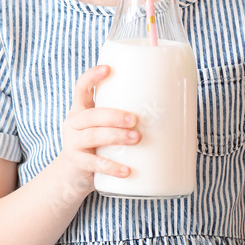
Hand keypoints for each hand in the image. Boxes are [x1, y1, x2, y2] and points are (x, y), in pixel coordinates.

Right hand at [55, 65, 141, 194]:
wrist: (72, 175)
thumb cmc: (97, 145)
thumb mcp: (102, 126)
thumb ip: (122, 116)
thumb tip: (172, 107)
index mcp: (81, 109)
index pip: (81, 87)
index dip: (92, 76)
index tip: (108, 68)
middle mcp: (73, 123)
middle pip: (91, 114)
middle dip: (114, 115)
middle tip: (135, 119)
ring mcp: (73, 143)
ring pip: (93, 136)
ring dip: (116, 136)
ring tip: (137, 138)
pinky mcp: (77, 163)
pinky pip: (94, 164)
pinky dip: (112, 167)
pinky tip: (127, 170)